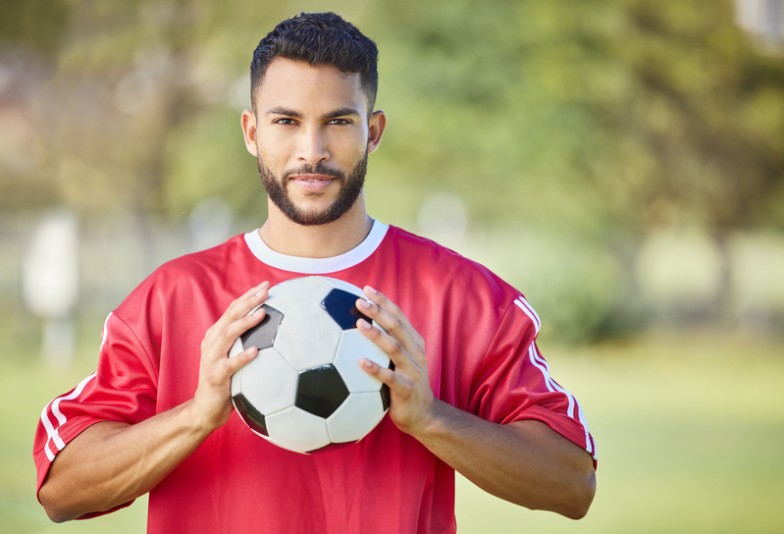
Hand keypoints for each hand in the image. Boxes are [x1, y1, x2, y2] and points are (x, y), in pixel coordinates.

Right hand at [191, 281, 269, 431]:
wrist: (206, 408)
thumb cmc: (227, 381)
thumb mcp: (234, 356)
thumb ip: (247, 342)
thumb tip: (276, 328)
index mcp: (217, 335)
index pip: (233, 309)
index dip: (248, 295)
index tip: (266, 284)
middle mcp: (212, 342)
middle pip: (230, 316)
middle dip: (248, 301)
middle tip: (266, 290)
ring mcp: (211, 358)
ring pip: (228, 335)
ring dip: (245, 323)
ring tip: (262, 313)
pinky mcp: (215, 376)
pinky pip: (230, 365)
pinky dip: (242, 357)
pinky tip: (257, 351)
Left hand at [356, 286, 434, 435]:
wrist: (422, 414)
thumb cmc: (404, 382)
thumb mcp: (399, 359)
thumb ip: (386, 342)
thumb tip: (357, 323)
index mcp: (413, 341)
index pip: (398, 315)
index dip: (383, 301)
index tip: (366, 289)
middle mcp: (415, 352)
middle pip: (396, 326)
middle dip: (379, 312)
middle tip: (360, 301)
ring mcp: (412, 370)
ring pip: (394, 348)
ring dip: (376, 335)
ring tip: (359, 325)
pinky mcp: (406, 388)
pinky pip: (390, 377)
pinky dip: (376, 368)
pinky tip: (360, 362)